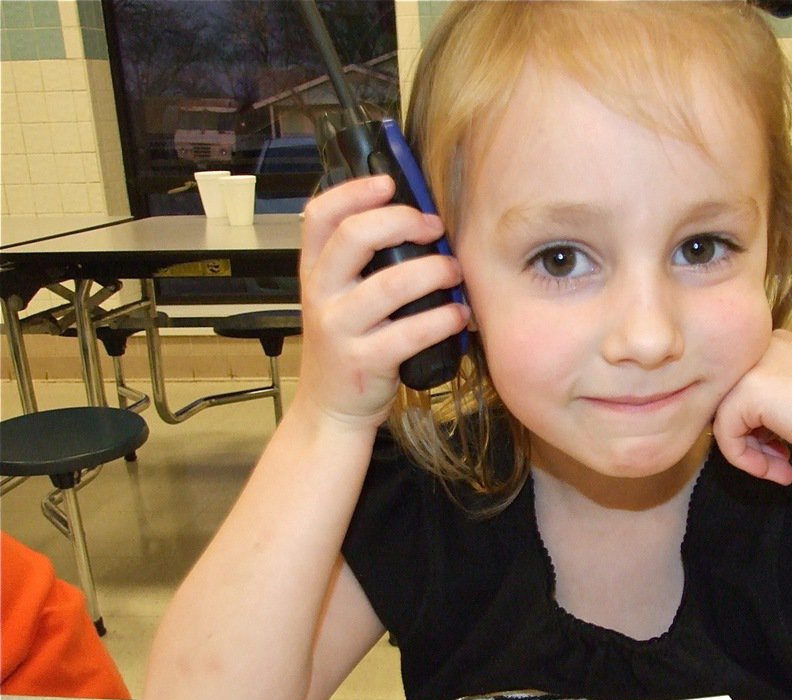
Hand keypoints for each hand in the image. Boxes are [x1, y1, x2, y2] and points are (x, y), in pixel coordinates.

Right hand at [294, 175, 469, 427]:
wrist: (331, 409)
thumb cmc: (350, 345)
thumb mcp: (342, 298)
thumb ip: (365, 264)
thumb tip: (421, 222)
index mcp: (314, 271)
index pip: (320, 216)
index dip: (353, 191)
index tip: (389, 183)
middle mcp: (321, 295)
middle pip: (354, 237)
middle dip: (403, 222)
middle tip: (435, 228)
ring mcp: (339, 329)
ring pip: (390, 285)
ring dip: (434, 272)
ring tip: (455, 272)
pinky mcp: (364, 362)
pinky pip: (410, 332)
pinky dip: (443, 319)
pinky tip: (460, 315)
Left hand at [711, 329, 791, 482]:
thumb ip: (770, 402)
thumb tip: (731, 425)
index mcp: (780, 343)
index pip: (742, 389)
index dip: (757, 426)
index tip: (782, 450)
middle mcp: (764, 345)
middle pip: (729, 401)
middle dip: (750, 438)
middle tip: (779, 463)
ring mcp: (755, 364)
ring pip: (722, 418)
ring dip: (749, 453)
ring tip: (780, 469)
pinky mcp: (747, 389)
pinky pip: (724, 434)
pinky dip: (745, 459)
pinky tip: (779, 469)